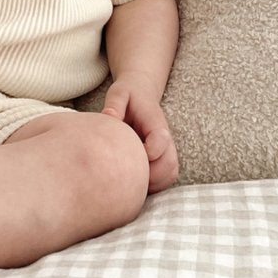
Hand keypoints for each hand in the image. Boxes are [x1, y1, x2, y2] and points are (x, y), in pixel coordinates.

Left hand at [101, 78, 178, 192]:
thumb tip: (108, 117)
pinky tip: (134, 181)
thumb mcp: (119, 92)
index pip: (160, 142)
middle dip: (148, 175)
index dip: (146, 153)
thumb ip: (115, 104)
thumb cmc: (129, 95)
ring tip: (129, 179)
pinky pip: (166, 179)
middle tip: (125, 173)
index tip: (128, 152)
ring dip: (152, 183)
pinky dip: (154, 185)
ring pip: (170, 175)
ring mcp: (168, 151)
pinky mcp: (165, 160)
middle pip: (169, 165)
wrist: (142, 93)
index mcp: (156, 123)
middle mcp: (166, 139)